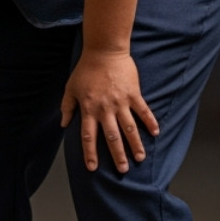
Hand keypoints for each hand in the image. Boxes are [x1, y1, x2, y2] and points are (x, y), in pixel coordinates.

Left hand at [60, 48, 158, 172]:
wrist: (104, 50)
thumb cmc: (85, 69)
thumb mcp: (70, 88)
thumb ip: (67, 107)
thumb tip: (63, 124)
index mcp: (89, 109)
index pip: (88, 137)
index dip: (90, 153)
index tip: (92, 168)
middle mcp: (105, 109)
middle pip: (112, 137)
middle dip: (117, 155)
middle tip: (123, 170)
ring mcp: (121, 102)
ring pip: (129, 128)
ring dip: (135, 144)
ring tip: (140, 158)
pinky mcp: (133, 94)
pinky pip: (143, 111)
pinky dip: (150, 122)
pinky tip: (156, 133)